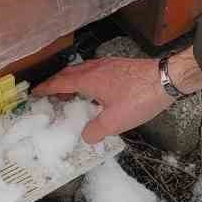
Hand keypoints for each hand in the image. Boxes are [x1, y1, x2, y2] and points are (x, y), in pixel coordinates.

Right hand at [34, 57, 173, 143]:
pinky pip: (95, 70)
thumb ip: (95, 131)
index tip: (34, 92)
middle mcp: (95, 68)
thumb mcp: (114, 121)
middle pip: (69, 73)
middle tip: (50, 95)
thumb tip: (86, 136)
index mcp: (89, 80)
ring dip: (72, 80)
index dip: (46, 88)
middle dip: (57, 83)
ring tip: (70, 94)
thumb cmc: (139, 98)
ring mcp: (108, 65)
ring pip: (82, 70)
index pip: (60, 82)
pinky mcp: (120, 66)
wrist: (167, 79)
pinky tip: (95, 89)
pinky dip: (87, 79)